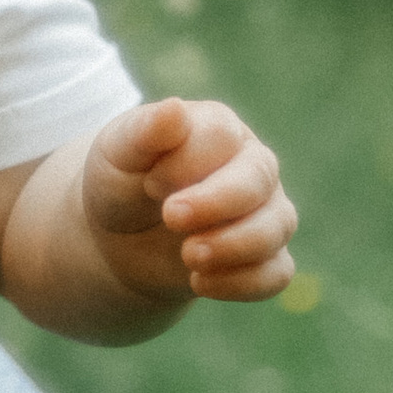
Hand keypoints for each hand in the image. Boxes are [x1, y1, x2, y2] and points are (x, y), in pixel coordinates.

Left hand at [82, 97, 295, 303]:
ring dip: (232, 247)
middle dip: (214, 204)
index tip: (148, 184)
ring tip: (189, 257)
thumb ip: (144, 132)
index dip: (185, 163)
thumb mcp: (116, 154)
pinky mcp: (266, 257)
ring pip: (276, 227)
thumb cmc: (121, 183)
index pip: (220, 136)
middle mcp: (252, 166)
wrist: (120, 239)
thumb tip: (175, 109)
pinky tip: (200, 282)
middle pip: (257, 180)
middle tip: (170, 218)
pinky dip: (242, 283)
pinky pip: (276, 273)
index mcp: (217, 128)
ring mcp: (266, 212)